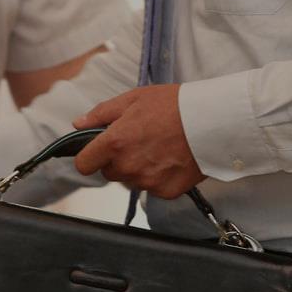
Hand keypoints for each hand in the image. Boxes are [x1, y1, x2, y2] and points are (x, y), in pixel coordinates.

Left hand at [70, 84, 205, 198]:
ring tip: (159, 148)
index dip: (89, 157)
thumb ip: (101, 114)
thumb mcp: (134, 99)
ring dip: (139, 169)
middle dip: (119, 160)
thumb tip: (78, 124)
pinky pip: (153, 188)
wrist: (212, 121)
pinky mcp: (165, 191)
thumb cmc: (174, 105)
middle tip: (140, 141)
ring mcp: (147, 182)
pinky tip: (171, 160)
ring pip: (132, 181)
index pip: (84, 165)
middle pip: (110, 172)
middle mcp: (128, 166)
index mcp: (115, 143)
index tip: (96, 152)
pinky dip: (159, 178)